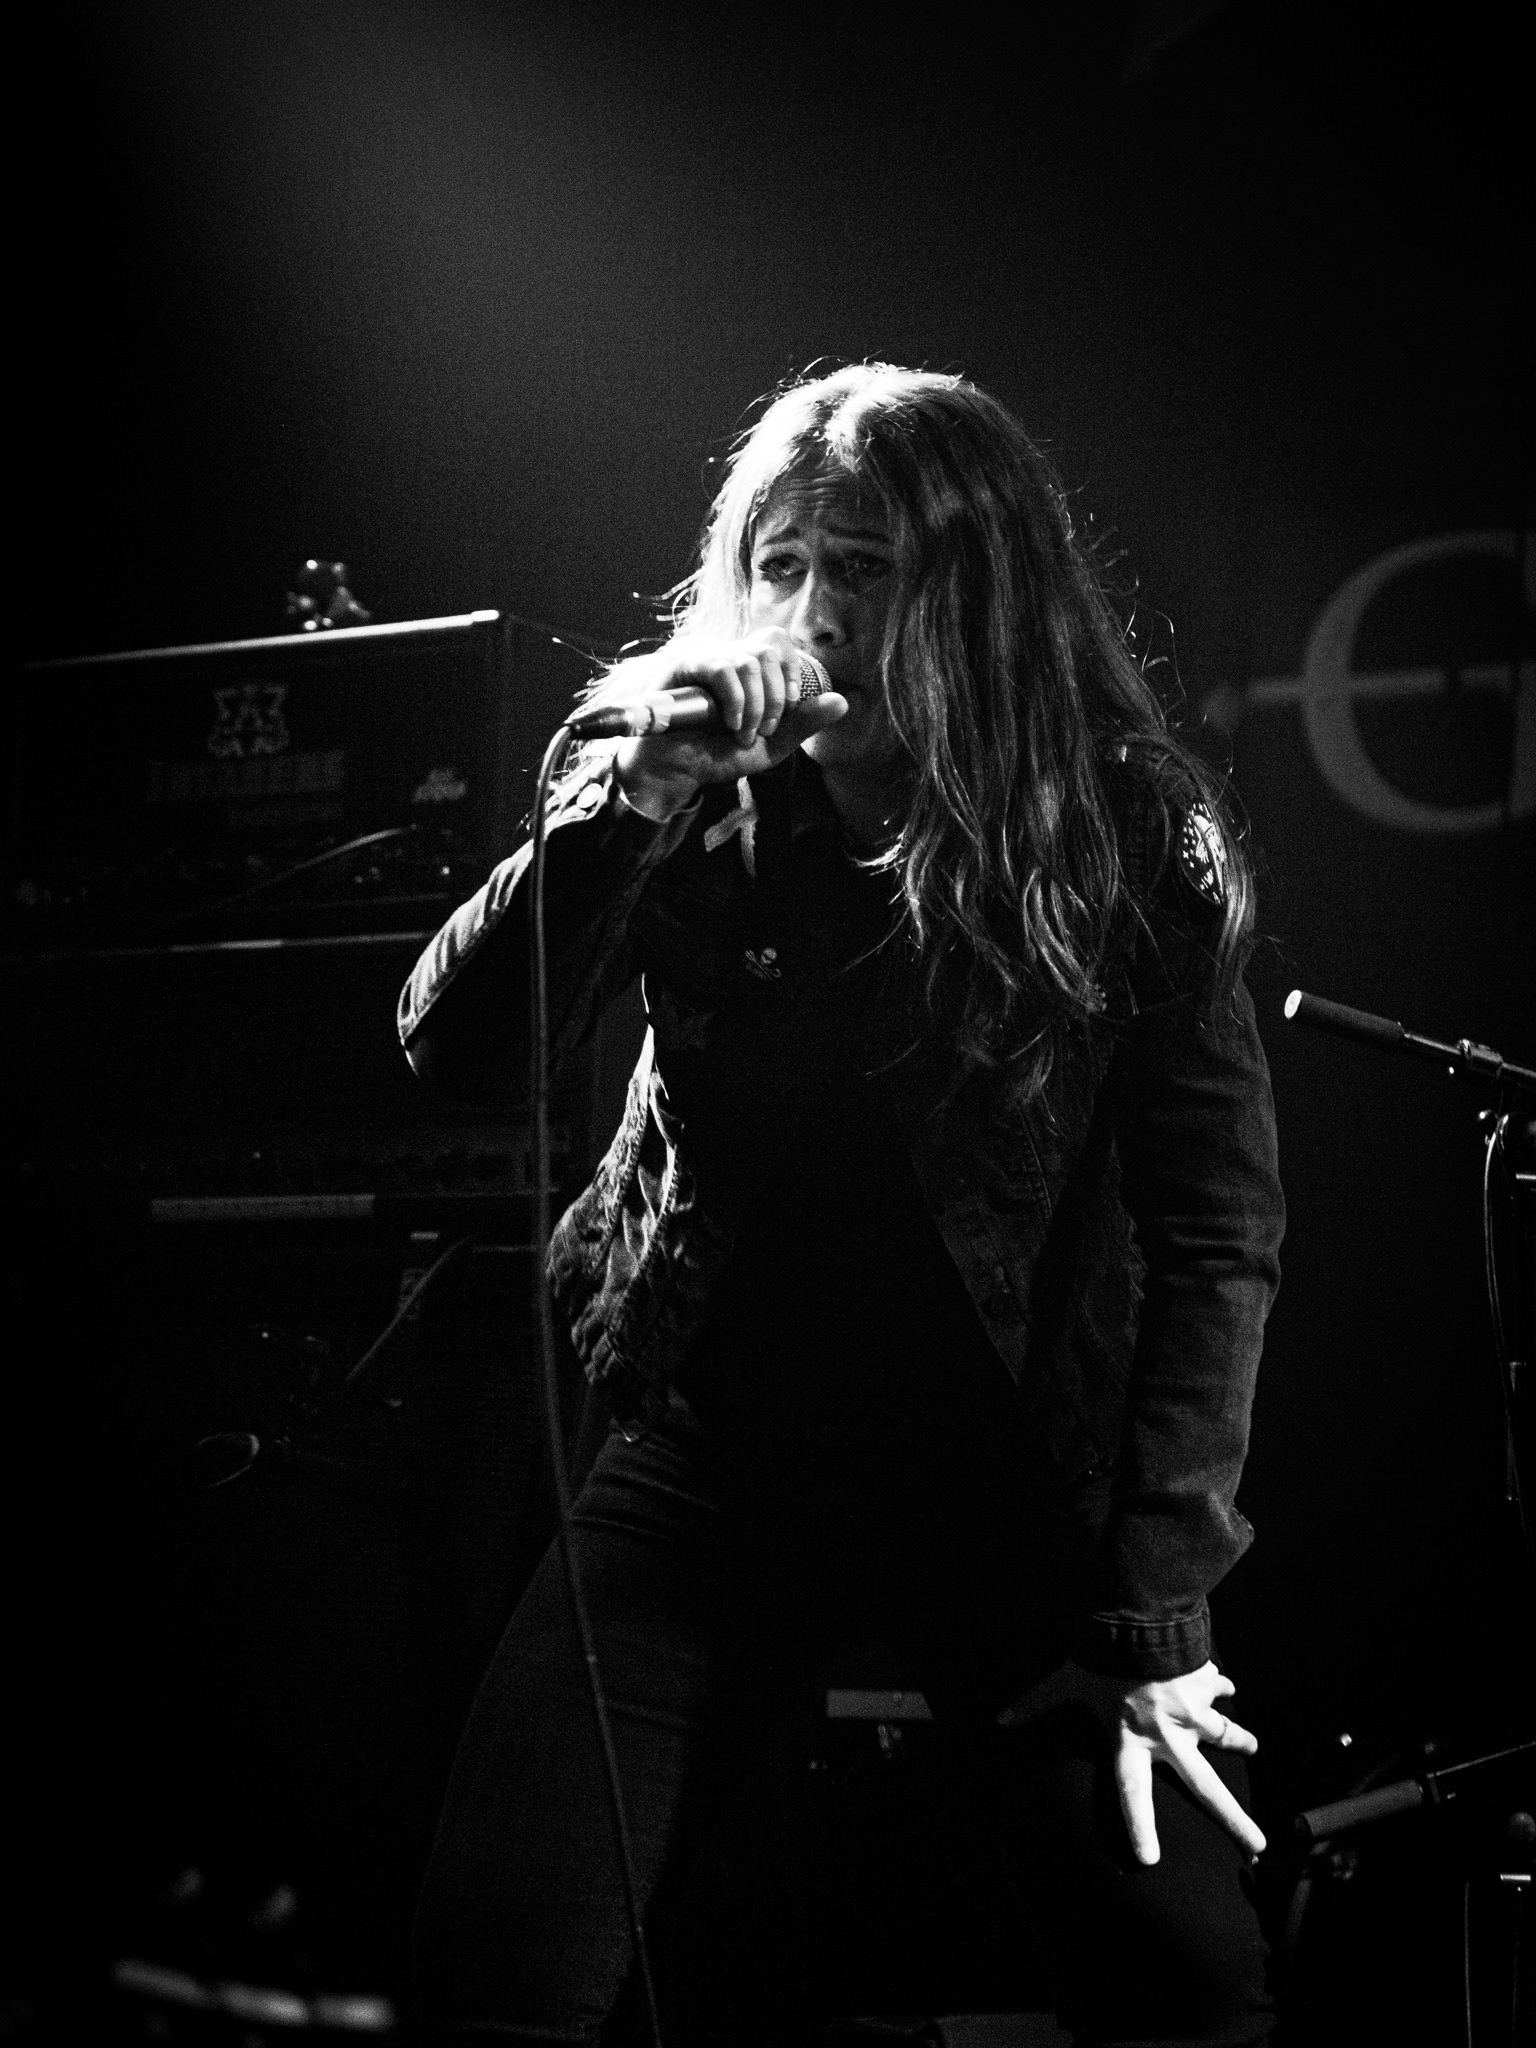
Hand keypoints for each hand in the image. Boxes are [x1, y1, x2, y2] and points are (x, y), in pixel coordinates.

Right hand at [613, 628, 846, 813]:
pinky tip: (732, 724)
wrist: (677, 770)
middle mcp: (729, 656)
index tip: (792, 705)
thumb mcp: (770, 745)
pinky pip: (722, 668)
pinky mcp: (685, 666)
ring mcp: (707, 658)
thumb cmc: (718, 755)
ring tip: (744, 734)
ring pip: (749, 661)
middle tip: (766, 729)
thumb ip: (802, 724)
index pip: (779, 642)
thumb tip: (842, 701)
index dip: (793, 669)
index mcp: (750, 669)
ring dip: (757, 704)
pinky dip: (736, 699)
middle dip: (778, 695)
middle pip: (769, 649)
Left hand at [1000, 1658, 1264, 1866]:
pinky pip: (1220, 1688)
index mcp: (1130, 1741)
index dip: (1138, 1828)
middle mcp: (1167, 1735)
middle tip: (1258, 1847)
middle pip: (1206, 1788)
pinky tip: (1231, 1687)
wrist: (1139, 1621)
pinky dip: (1225, 1687)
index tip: (1148, 1861)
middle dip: (1234, 1820)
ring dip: (1242, 1742)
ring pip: (1226, 1736)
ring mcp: (1192, 1712)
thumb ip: (1036, 1703)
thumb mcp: (1065, 1682)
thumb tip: (1000, 1719)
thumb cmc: (1098, 1656)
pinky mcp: (1205, 1685)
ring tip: (1254, 1748)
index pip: (1131, 1794)